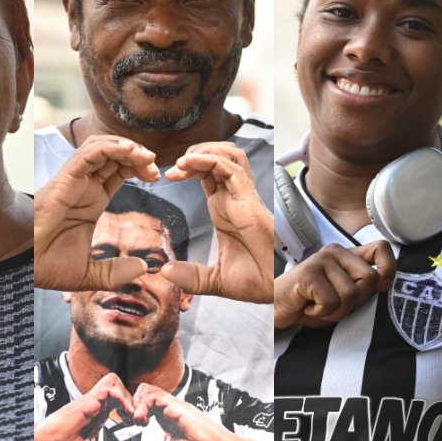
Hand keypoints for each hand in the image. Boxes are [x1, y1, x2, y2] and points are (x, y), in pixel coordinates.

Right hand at [34, 373, 136, 440]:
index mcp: (96, 416)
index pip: (118, 401)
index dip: (131, 409)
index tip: (137, 425)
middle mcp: (95, 406)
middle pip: (119, 388)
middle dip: (133, 401)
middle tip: (138, 420)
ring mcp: (91, 402)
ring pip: (114, 381)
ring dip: (127, 396)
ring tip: (131, 415)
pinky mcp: (87, 401)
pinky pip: (109, 387)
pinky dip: (121, 398)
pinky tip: (125, 415)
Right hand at [35, 135, 160, 291]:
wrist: (24, 267)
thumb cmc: (47, 267)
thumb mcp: (90, 274)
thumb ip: (116, 273)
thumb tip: (143, 269)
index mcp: (91, 201)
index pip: (119, 172)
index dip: (139, 169)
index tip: (158, 178)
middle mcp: (84, 186)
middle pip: (114, 155)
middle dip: (138, 155)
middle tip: (156, 167)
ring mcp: (74, 181)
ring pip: (103, 148)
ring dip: (127, 147)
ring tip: (147, 157)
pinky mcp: (64, 179)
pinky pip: (88, 154)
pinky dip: (110, 147)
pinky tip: (130, 151)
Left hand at [128, 383, 272, 440]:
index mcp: (164, 418)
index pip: (142, 403)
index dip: (131, 410)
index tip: (127, 424)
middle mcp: (167, 408)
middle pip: (141, 391)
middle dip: (130, 403)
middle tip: (128, 421)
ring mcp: (172, 405)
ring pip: (146, 389)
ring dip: (135, 403)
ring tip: (137, 421)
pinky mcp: (177, 406)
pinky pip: (154, 395)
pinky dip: (143, 404)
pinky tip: (143, 420)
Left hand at [161, 142, 272, 302]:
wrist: (276, 289)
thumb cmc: (255, 281)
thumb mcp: (213, 280)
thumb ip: (190, 276)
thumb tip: (165, 271)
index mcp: (225, 209)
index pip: (208, 174)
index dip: (188, 168)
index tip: (167, 176)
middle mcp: (235, 198)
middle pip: (218, 157)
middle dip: (194, 153)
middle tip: (173, 166)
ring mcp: (243, 197)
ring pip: (228, 155)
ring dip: (203, 151)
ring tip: (182, 161)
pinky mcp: (249, 200)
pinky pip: (232, 169)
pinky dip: (210, 160)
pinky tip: (190, 164)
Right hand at [274, 241, 396, 329]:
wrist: (277, 310)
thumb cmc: (311, 303)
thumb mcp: (344, 295)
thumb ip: (363, 287)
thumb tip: (386, 284)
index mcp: (347, 254)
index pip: (381, 248)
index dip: (389, 269)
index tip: (380, 288)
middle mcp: (335, 252)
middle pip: (370, 278)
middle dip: (356, 302)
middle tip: (334, 304)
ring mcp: (320, 260)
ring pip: (351, 294)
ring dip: (336, 311)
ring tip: (319, 306)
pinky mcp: (308, 274)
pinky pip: (331, 302)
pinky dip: (320, 313)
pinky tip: (308, 307)